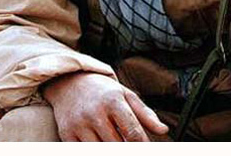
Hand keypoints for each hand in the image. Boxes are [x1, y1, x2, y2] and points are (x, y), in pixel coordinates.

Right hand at [43, 72, 168, 141]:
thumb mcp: (125, 94)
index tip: (146, 149)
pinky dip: (93, 150)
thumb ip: (145, 114)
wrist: (69, 81)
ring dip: (110, 150)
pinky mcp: (67, 134)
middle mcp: (95, 112)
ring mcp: (79, 124)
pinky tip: (100, 143)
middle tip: (130, 144)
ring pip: (100, 151)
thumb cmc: (102, 90)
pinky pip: (83, 152)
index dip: (142, 146)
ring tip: (115, 141)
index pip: (133, 132)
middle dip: (127, 149)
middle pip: (117, 145)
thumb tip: (163, 130)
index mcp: (113, 100)